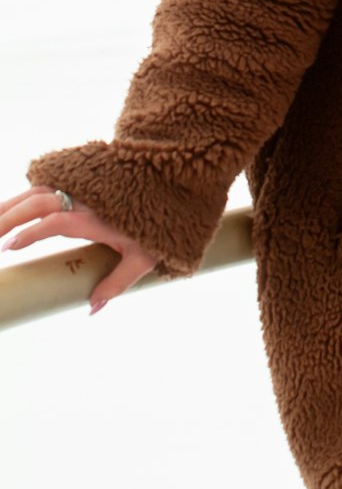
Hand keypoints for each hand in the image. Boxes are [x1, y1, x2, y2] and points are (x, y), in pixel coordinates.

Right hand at [0, 185, 157, 313]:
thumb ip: (117, 282)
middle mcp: (87, 198)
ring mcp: (84, 186)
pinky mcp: (83, 181)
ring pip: (40, 189)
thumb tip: (92, 307)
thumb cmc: (163, 222)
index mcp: (99, 217)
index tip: (9, 246)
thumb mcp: (145, 257)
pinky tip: (11, 207)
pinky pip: (48, 182)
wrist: (177, 184)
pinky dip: (26, 194)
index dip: (32, 233)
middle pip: (40, 201)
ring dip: (12, 204)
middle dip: (9, 216)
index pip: (58, 222)